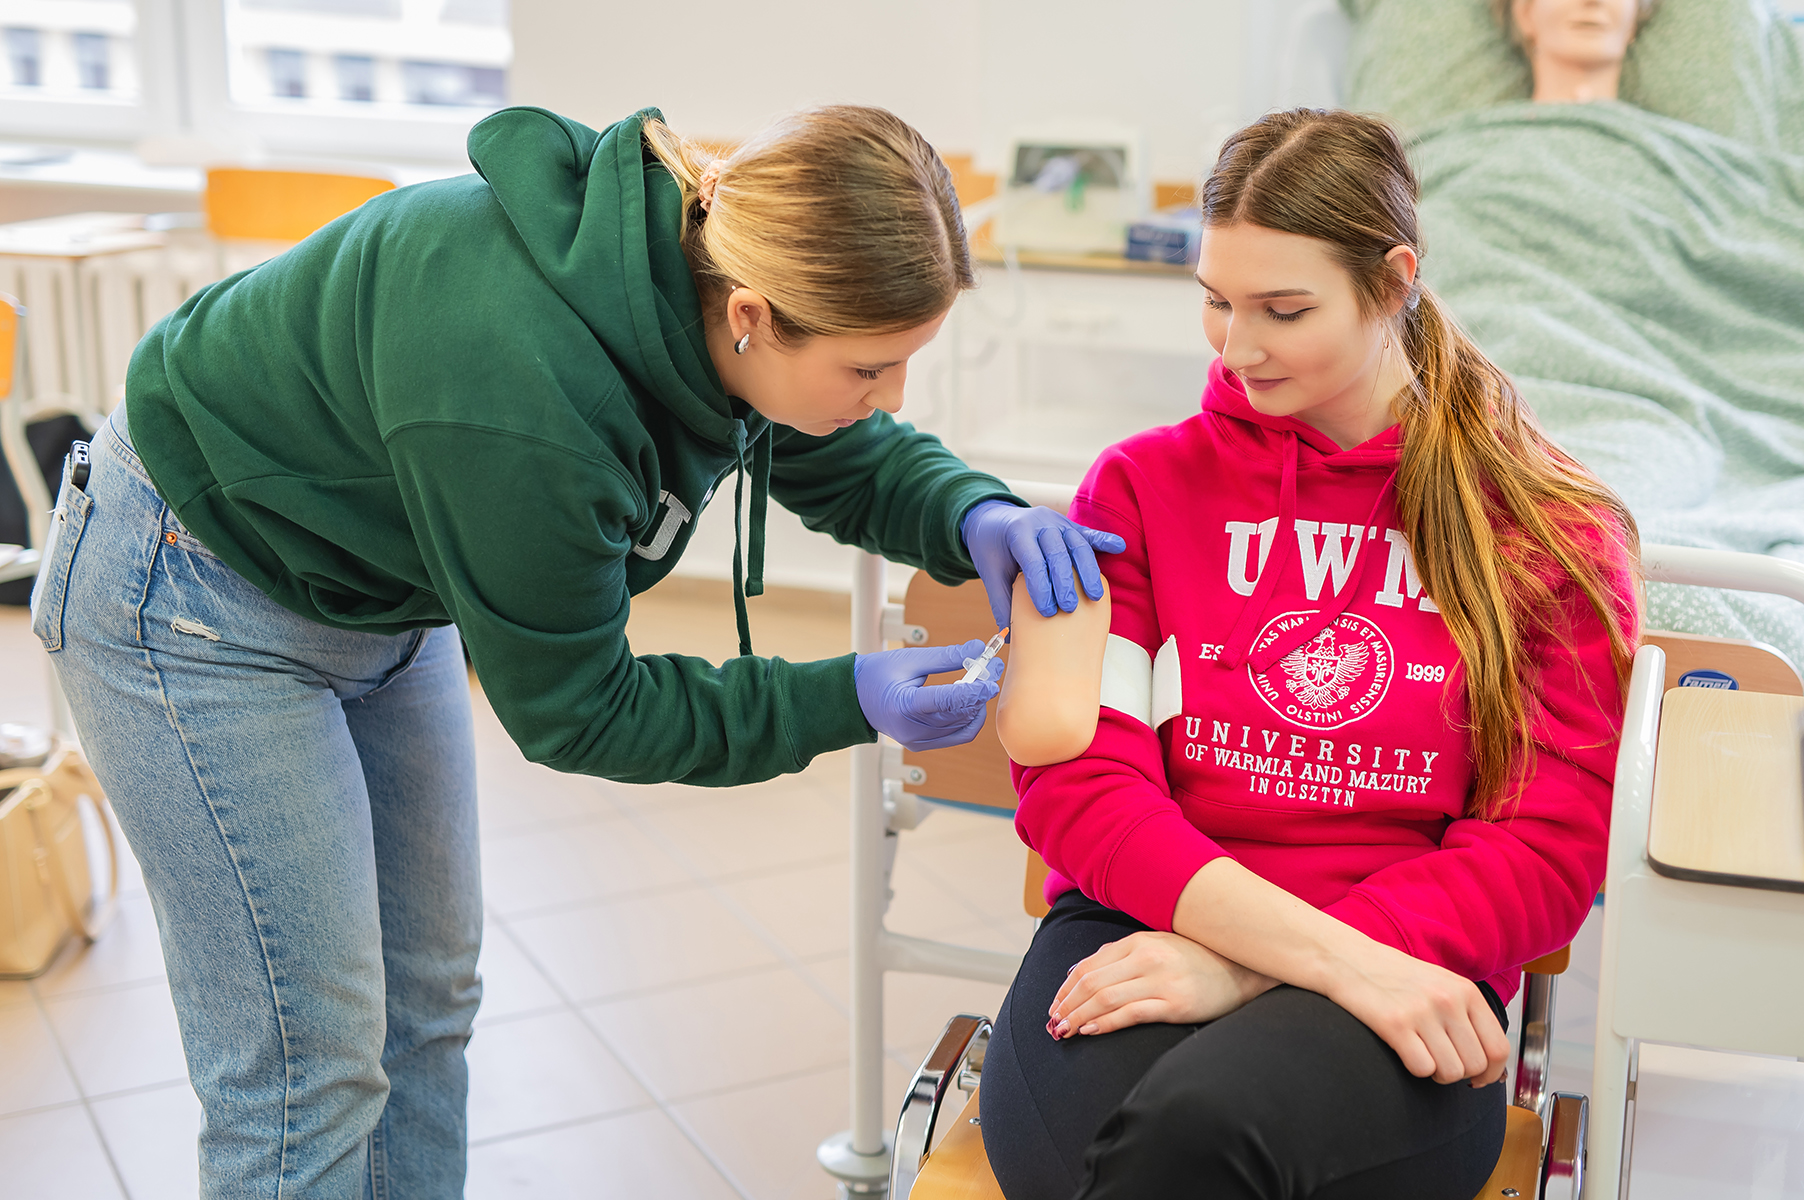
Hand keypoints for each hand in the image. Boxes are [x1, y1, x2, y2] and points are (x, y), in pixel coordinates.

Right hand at [853, 640, 1001, 751]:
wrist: (853, 698)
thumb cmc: (877, 674)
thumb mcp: (909, 659)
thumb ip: (946, 657)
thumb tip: (978, 649)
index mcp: (903, 706)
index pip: (946, 701)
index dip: (972, 691)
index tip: (991, 680)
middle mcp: (911, 730)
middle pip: (958, 715)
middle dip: (979, 693)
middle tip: (992, 669)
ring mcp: (917, 741)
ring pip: (962, 727)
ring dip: (976, 705)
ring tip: (981, 681)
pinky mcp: (922, 745)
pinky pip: (956, 735)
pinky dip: (969, 719)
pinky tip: (970, 700)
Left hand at [961, 501, 1126, 629]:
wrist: (993, 519)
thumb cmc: (992, 549)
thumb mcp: (989, 571)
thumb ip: (1000, 600)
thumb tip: (1008, 633)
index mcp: (1017, 532)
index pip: (1033, 561)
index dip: (1041, 587)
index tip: (1047, 611)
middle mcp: (1040, 523)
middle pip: (1058, 552)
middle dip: (1066, 582)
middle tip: (1070, 608)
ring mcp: (1057, 521)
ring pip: (1077, 544)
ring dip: (1088, 570)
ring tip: (1095, 596)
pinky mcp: (1068, 525)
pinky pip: (1087, 533)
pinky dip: (1104, 540)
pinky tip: (1119, 547)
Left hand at [1046, 931, 1274, 1038]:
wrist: (1244, 967)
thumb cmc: (1198, 958)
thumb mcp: (1158, 945)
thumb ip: (1122, 955)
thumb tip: (1080, 972)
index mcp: (1139, 941)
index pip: (1089, 965)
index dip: (1066, 988)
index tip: (1054, 1004)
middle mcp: (1146, 957)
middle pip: (1091, 982)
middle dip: (1066, 1005)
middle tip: (1052, 1024)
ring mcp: (1161, 980)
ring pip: (1105, 998)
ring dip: (1078, 1017)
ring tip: (1064, 1031)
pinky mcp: (1175, 1003)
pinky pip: (1131, 1014)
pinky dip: (1105, 1023)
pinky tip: (1090, 1031)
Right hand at [1328, 941, 1510, 1086]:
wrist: (1345, 959)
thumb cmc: (1391, 976)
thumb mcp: (1439, 984)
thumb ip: (1466, 1016)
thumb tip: (1490, 1063)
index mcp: (1465, 990)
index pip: (1499, 1048)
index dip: (1491, 1073)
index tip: (1478, 1079)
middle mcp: (1448, 1000)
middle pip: (1476, 1065)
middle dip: (1458, 1074)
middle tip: (1438, 1062)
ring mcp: (1422, 1011)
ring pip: (1451, 1072)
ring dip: (1436, 1074)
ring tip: (1420, 1055)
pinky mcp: (1395, 1023)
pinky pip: (1422, 1068)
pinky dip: (1414, 1068)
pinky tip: (1403, 1051)